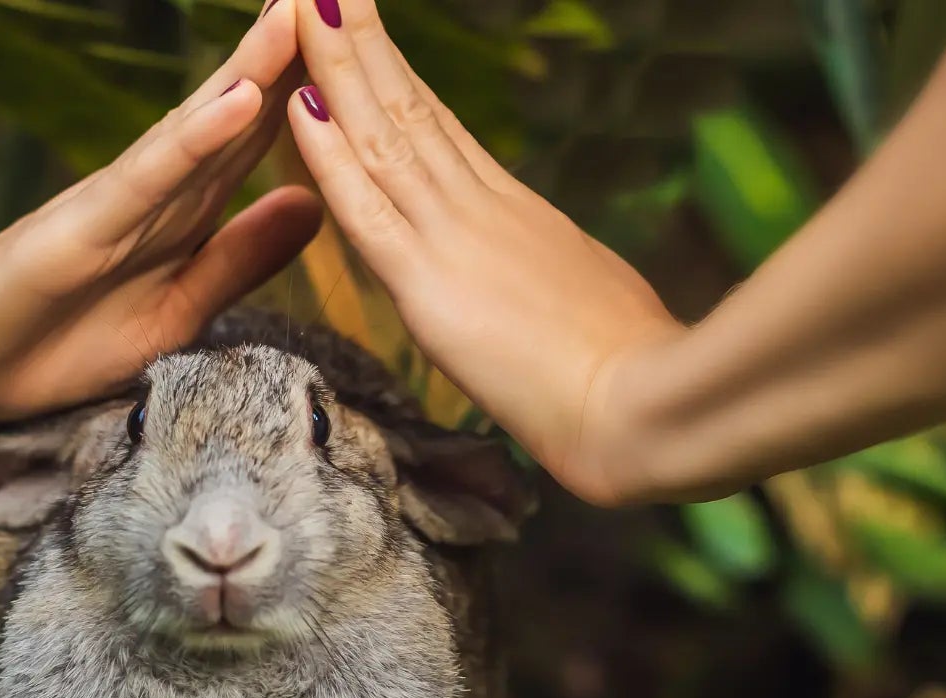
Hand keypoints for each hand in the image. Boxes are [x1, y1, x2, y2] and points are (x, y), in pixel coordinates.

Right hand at [0, 4, 321, 418]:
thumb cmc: (56, 339)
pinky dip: (195, 141)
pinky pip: (146, 181)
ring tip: (297, 12)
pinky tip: (239, 100)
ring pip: (199, 129)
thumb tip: (312, 204)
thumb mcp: (176, 310)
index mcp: (184, 213)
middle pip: (239, 112)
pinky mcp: (77, 231)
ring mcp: (115, 205)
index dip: (316, 86)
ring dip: (253, 69)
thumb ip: (238, 259)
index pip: (263, 136)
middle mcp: (155, 193)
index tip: (363, 35)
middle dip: (292, 51)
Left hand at [285, 0, 681, 502]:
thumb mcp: (595, 308)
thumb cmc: (635, 380)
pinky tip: (298, 106)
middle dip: (359, 41)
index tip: (361, 26)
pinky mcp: (431, 287)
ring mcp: (455, 240)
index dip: (395, 74)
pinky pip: (366, 212)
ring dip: (335, 67)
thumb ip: (563, 285)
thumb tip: (567, 283)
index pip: (439, 129)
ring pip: (381, 135)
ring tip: (302, 1)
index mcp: (516, 214)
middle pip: (407, 106)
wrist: (647, 409)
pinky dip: (329, 157)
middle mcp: (481, 208)